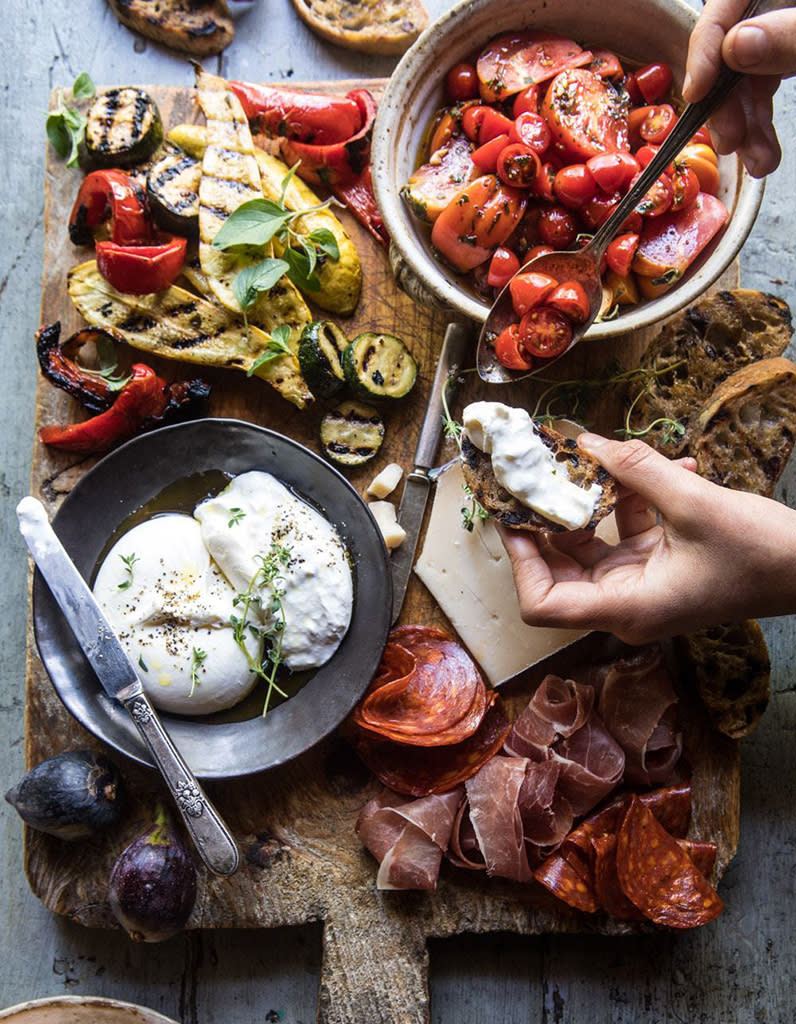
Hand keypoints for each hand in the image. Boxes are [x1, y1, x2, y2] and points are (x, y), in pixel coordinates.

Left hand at [500, 434, 795, 644]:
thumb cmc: (763, 554)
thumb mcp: (695, 503)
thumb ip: (636, 470)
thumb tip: (583, 442)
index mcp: (627, 608)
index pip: (543, 605)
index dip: (520, 562)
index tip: (512, 515)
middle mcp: (627, 604)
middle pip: (560, 567)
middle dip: (550, 518)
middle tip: (538, 473)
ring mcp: (644, 585)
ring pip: (594, 542)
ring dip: (596, 498)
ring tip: (602, 457)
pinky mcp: (662, 565)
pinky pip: (628, 530)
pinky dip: (635, 498)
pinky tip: (665, 467)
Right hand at [683, 0, 795, 176]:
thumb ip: (787, 34)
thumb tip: (737, 46)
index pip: (721, 12)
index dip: (703, 52)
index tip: (696, 92)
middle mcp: (764, 11)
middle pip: (726, 56)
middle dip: (726, 106)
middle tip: (730, 140)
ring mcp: (770, 37)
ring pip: (742, 82)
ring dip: (745, 129)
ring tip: (759, 163)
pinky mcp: (778, 59)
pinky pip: (761, 91)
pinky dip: (760, 125)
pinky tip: (762, 153)